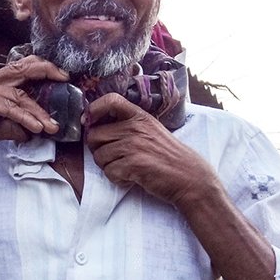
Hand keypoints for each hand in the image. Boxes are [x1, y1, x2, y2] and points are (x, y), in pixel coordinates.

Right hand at [0, 56, 66, 160]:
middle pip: (21, 70)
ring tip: (52, 126)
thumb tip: (31, 132)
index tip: (60, 76)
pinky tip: (36, 128)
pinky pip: (5, 107)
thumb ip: (10, 127)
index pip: (18, 71)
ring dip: (37, 111)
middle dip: (46, 71)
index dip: (40, 70)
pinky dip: (23, 117)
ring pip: (17, 95)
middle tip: (66, 79)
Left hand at [85, 94, 221, 208]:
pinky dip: (118, 179)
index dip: (93, 109)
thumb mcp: (153, 131)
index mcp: (140, 117)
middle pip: (94, 135)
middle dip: (98, 149)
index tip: (90, 121)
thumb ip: (131, 126)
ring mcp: (133, 146)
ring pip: (99, 156)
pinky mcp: (133, 164)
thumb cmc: (171, 157)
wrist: (190, 178)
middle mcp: (135, 128)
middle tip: (113, 158)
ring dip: (109, 167)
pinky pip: (109, 172)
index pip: (110, 100)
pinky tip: (132, 178)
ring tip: (126, 169)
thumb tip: (100, 127)